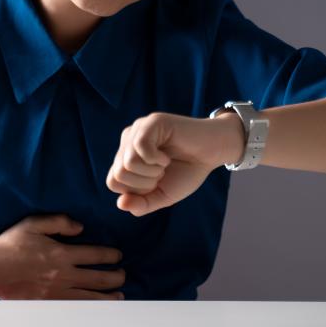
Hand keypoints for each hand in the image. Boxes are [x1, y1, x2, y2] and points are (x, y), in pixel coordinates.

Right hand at [0, 214, 124, 299]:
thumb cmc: (10, 245)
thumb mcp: (34, 224)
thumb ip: (60, 222)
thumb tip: (81, 227)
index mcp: (62, 253)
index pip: (96, 255)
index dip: (111, 255)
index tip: (117, 255)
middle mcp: (64, 274)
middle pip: (100, 278)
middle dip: (116, 276)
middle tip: (122, 275)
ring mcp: (57, 291)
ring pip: (91, 296)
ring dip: (109, 296)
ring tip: (119, 295)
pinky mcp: (49, 304)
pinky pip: (76, 308)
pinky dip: (91, 308)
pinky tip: (97, 308)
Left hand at [106, 112, 244, 216]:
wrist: (212, 153)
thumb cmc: (187, 171)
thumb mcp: (162, 195)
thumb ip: (142, 204)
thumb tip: (121, 204)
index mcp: (125, 158)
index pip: (113, 182)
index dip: (136, 191)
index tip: (156, 184)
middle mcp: (127, 142)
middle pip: (118, 174)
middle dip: (145, 183)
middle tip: (162, 174)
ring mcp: (138, 130)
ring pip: (127, 163)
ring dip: (152, 172)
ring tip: (164, 165)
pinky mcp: (151, 122)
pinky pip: (140, 148)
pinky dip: (156, 160)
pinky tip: (166, 157)